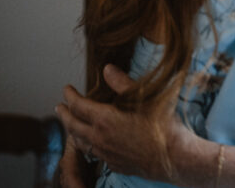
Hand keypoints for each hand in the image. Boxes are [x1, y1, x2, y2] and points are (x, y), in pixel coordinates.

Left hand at [55, 64, 201, 183]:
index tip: (66, 89)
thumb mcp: (146, 98)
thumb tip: (107, 69)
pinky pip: (93, 153)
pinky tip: (93, 143)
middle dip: (64, 114)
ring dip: (72, 131)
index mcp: (105, 119)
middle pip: (73, 125)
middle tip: (59, 107)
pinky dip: (87, 144)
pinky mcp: (114, 163)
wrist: (175, 157)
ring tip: (70, 125)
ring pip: (80, 142)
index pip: (79, 106)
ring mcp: (105, 153)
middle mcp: (100, 138)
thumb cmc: (163, 125)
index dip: (70, 96)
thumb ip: (123, 83)